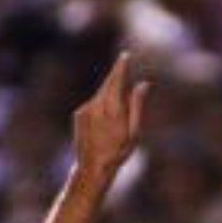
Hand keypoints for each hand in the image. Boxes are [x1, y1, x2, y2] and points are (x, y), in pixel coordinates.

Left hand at [73, 53, 148, 179]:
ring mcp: (85, 109)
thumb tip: (143, 84)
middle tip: (124, 63)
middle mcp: (97, 105)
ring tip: (118, 110)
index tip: (125, 55)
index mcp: (113, 109)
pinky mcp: (78, 113)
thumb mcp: (134, 131)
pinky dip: (101, 105)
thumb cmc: (118, 152)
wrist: (92, 167)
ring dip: (110, 93)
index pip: (117, 80)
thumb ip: (137, 105)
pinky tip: (105, 123)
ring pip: (100, 93)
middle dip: (116, 74)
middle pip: (107, 83)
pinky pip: (93, 103)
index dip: (121, 67)